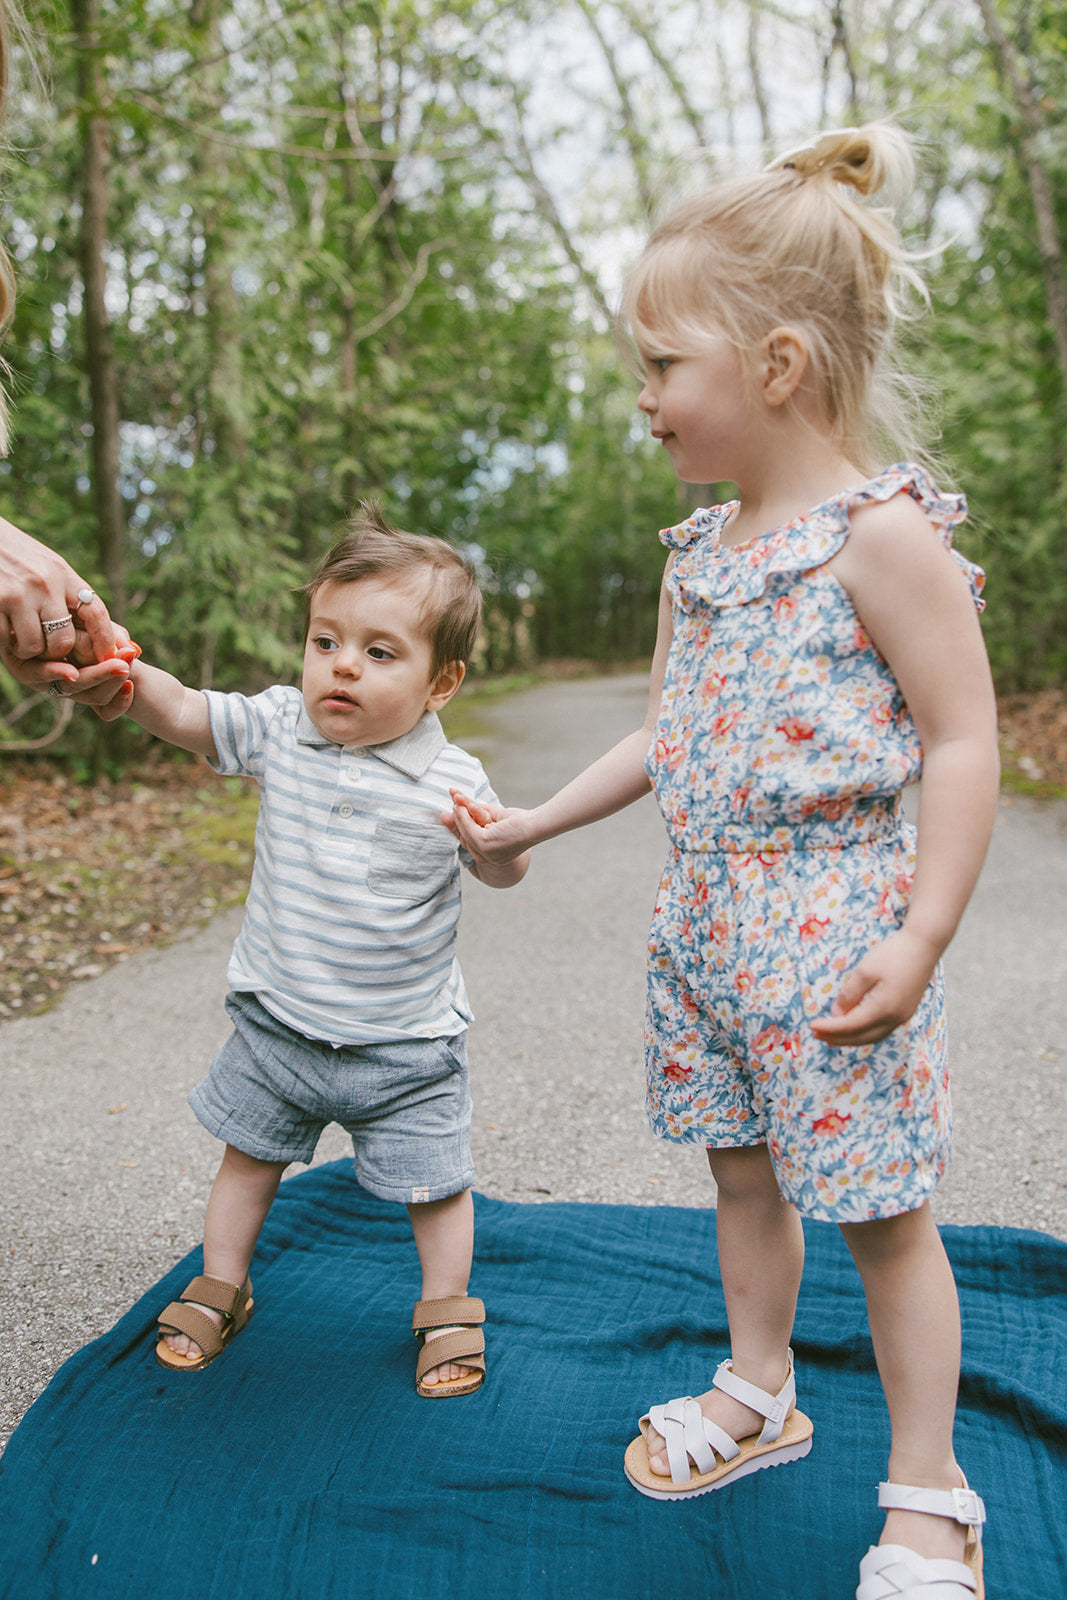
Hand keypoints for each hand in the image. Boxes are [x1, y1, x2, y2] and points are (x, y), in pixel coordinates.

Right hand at [0, 516, 123, 692]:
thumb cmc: (17, 556)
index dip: (104, 640)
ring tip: (22, 638)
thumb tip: (123, 638)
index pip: (96, 613)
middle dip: (57, 652)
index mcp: (62, 573)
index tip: (108, 658)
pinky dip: (7, 643)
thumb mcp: (50, 567)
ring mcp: (19, 593)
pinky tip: (5, 629)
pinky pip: (7, 640)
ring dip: (29, 650)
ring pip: (35, 646)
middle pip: (64, 640)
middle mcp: (45, 583)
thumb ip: (76, 597)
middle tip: (48, 649)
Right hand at [444, 789, 536, 864]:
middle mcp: (489, 859)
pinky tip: (460, 806)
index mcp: (493, 856)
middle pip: (466, 838)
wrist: (535, 825)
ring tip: (456, 801)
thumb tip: (468, 806)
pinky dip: (463, 816)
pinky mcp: (485, 845)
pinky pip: (469, 828)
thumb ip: (482, 815)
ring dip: (459, 815)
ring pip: (466, 832)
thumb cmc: (521, 821)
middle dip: (456, 821)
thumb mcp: (498, 818)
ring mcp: (486, 854)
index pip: (472, 842)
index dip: (462, 828)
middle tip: (451, 807)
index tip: (455, 815)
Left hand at [810, 928, 939, 1046]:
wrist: (924, 946)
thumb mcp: (865, 970)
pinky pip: (881, 1030)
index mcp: (884, 1008)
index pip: (851, 1025)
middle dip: (838, 1038)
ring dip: (851, 1039)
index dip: (830, 1028)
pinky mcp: (905, 1011)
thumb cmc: (894, 954)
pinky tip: (854, 1029)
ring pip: (872, 1036)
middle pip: (861, 1037)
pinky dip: (864, 1033)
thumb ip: (850, 994)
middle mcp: (895, 1018)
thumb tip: (837, 1013)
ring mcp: (902, 1017)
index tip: (812, 1026)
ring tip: (831, 1037)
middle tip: (817, 1035)